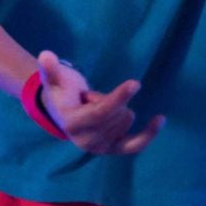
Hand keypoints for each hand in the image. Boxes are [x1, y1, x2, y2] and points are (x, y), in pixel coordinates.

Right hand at [36, 49, 162, 156]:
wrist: (62, 112)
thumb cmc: (61, 92)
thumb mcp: (55, 79)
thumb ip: (50, 69)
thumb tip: (46, 55)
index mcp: (71, 125)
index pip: (101, 113)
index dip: (118, 98)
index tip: (135, 83)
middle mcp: (86, 141)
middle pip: (116, 115)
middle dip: (110, 98)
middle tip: (92, 97)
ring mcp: (100, 148)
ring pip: (125, 121)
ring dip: (116, 108)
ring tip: (99, 105)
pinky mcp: (113, 150)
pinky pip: (135, 144)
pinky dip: (148, 134)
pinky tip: (160, 119)